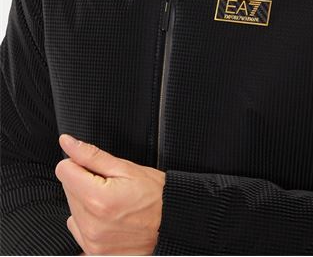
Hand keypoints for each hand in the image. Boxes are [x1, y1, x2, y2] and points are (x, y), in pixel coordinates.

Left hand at [55, 134, 165, 254]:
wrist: (172, 222)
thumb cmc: (155, 194)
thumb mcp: (126, 167)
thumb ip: (91, 155)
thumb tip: (67, 142)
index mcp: (97, 199)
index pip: (64, 171)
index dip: (78, 162)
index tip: (93, 166)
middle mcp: (91, 224)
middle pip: (68, 190)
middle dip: (84, 181)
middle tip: (110, 183)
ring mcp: (92, 241)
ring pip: (72, 209)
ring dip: (86, 201)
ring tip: (111, 201)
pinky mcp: (94, 252)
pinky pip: (78, 228)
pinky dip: (89, 220)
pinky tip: (108, 216)